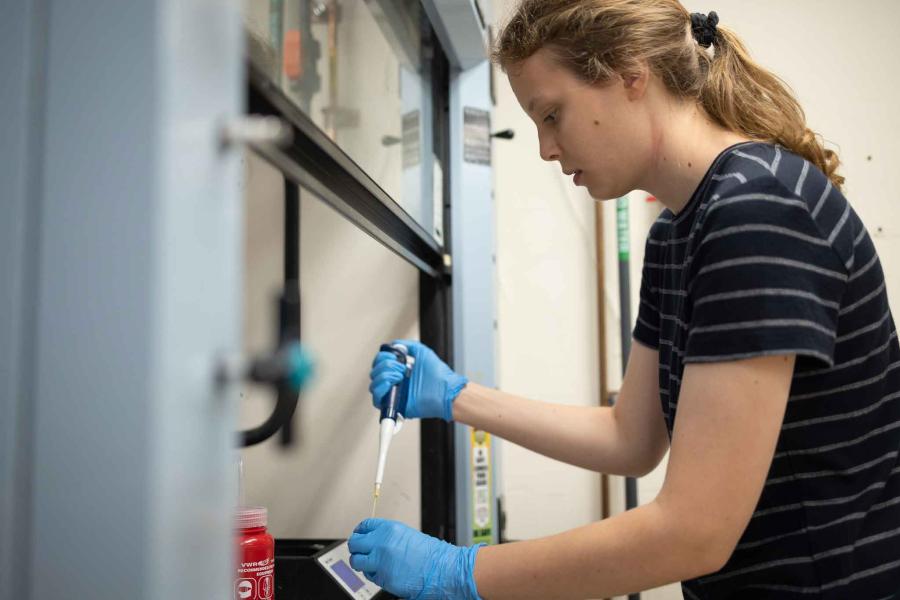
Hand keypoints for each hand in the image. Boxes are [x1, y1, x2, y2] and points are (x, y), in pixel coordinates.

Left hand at [348, 519, 481, 599]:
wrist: (440, 569)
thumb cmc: (428, 553)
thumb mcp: (405, 535)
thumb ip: (386, 536)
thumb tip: (371, 540)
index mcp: (388, 528)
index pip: (364, 526)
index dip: (359, 532)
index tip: (359, 536)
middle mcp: (381, 542)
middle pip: (354, 543)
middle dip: (356, 548)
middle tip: (360, 552)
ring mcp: (380, 561)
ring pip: (356, 561)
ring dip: (360, 563)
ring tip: (369, 565)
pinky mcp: (382, 577)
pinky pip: (369, 576)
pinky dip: (373, 576)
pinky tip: (383, 573)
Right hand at [368, 340, 467, 420]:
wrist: (445, 391)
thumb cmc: (439, 375)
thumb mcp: (422, 352)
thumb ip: (408, 345)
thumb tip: (394, 344)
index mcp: (399, 370)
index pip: (379, 363)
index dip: (382, 358)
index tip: (394, 357)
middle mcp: (394, 382)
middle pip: (375, 372)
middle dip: (386, 366)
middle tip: (401, 368)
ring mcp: (394, 393)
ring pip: (373, 384)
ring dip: (384, 377)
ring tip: (399, 377)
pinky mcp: (395, 405)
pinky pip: (376, 400)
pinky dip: (380, 390)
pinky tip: (392, 385)